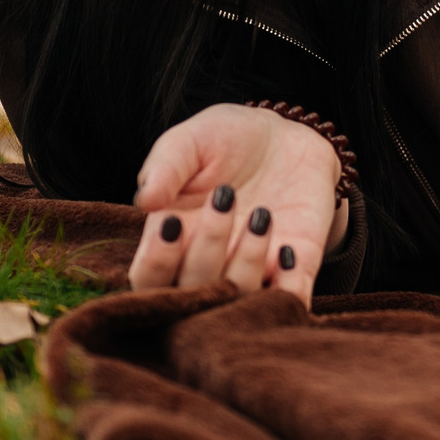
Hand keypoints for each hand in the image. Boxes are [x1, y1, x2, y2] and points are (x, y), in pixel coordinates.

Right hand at [128, 103, 347, 301]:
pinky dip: (288, 290)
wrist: (284, 137)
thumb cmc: (223, 140)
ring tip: (261, 214)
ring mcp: (251, 273)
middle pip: (193, 294)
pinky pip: (290, 302)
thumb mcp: (189, 141)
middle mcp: (206, 268)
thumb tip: (145, 200)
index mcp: (169, 243)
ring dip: (247, 262)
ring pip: (240, 299)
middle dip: (207, 249)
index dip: (156, 262)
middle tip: (224, 196)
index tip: (172, 222)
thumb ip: (165, 167)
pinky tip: (287, 249)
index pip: (148, 280)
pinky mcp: (294, 270)